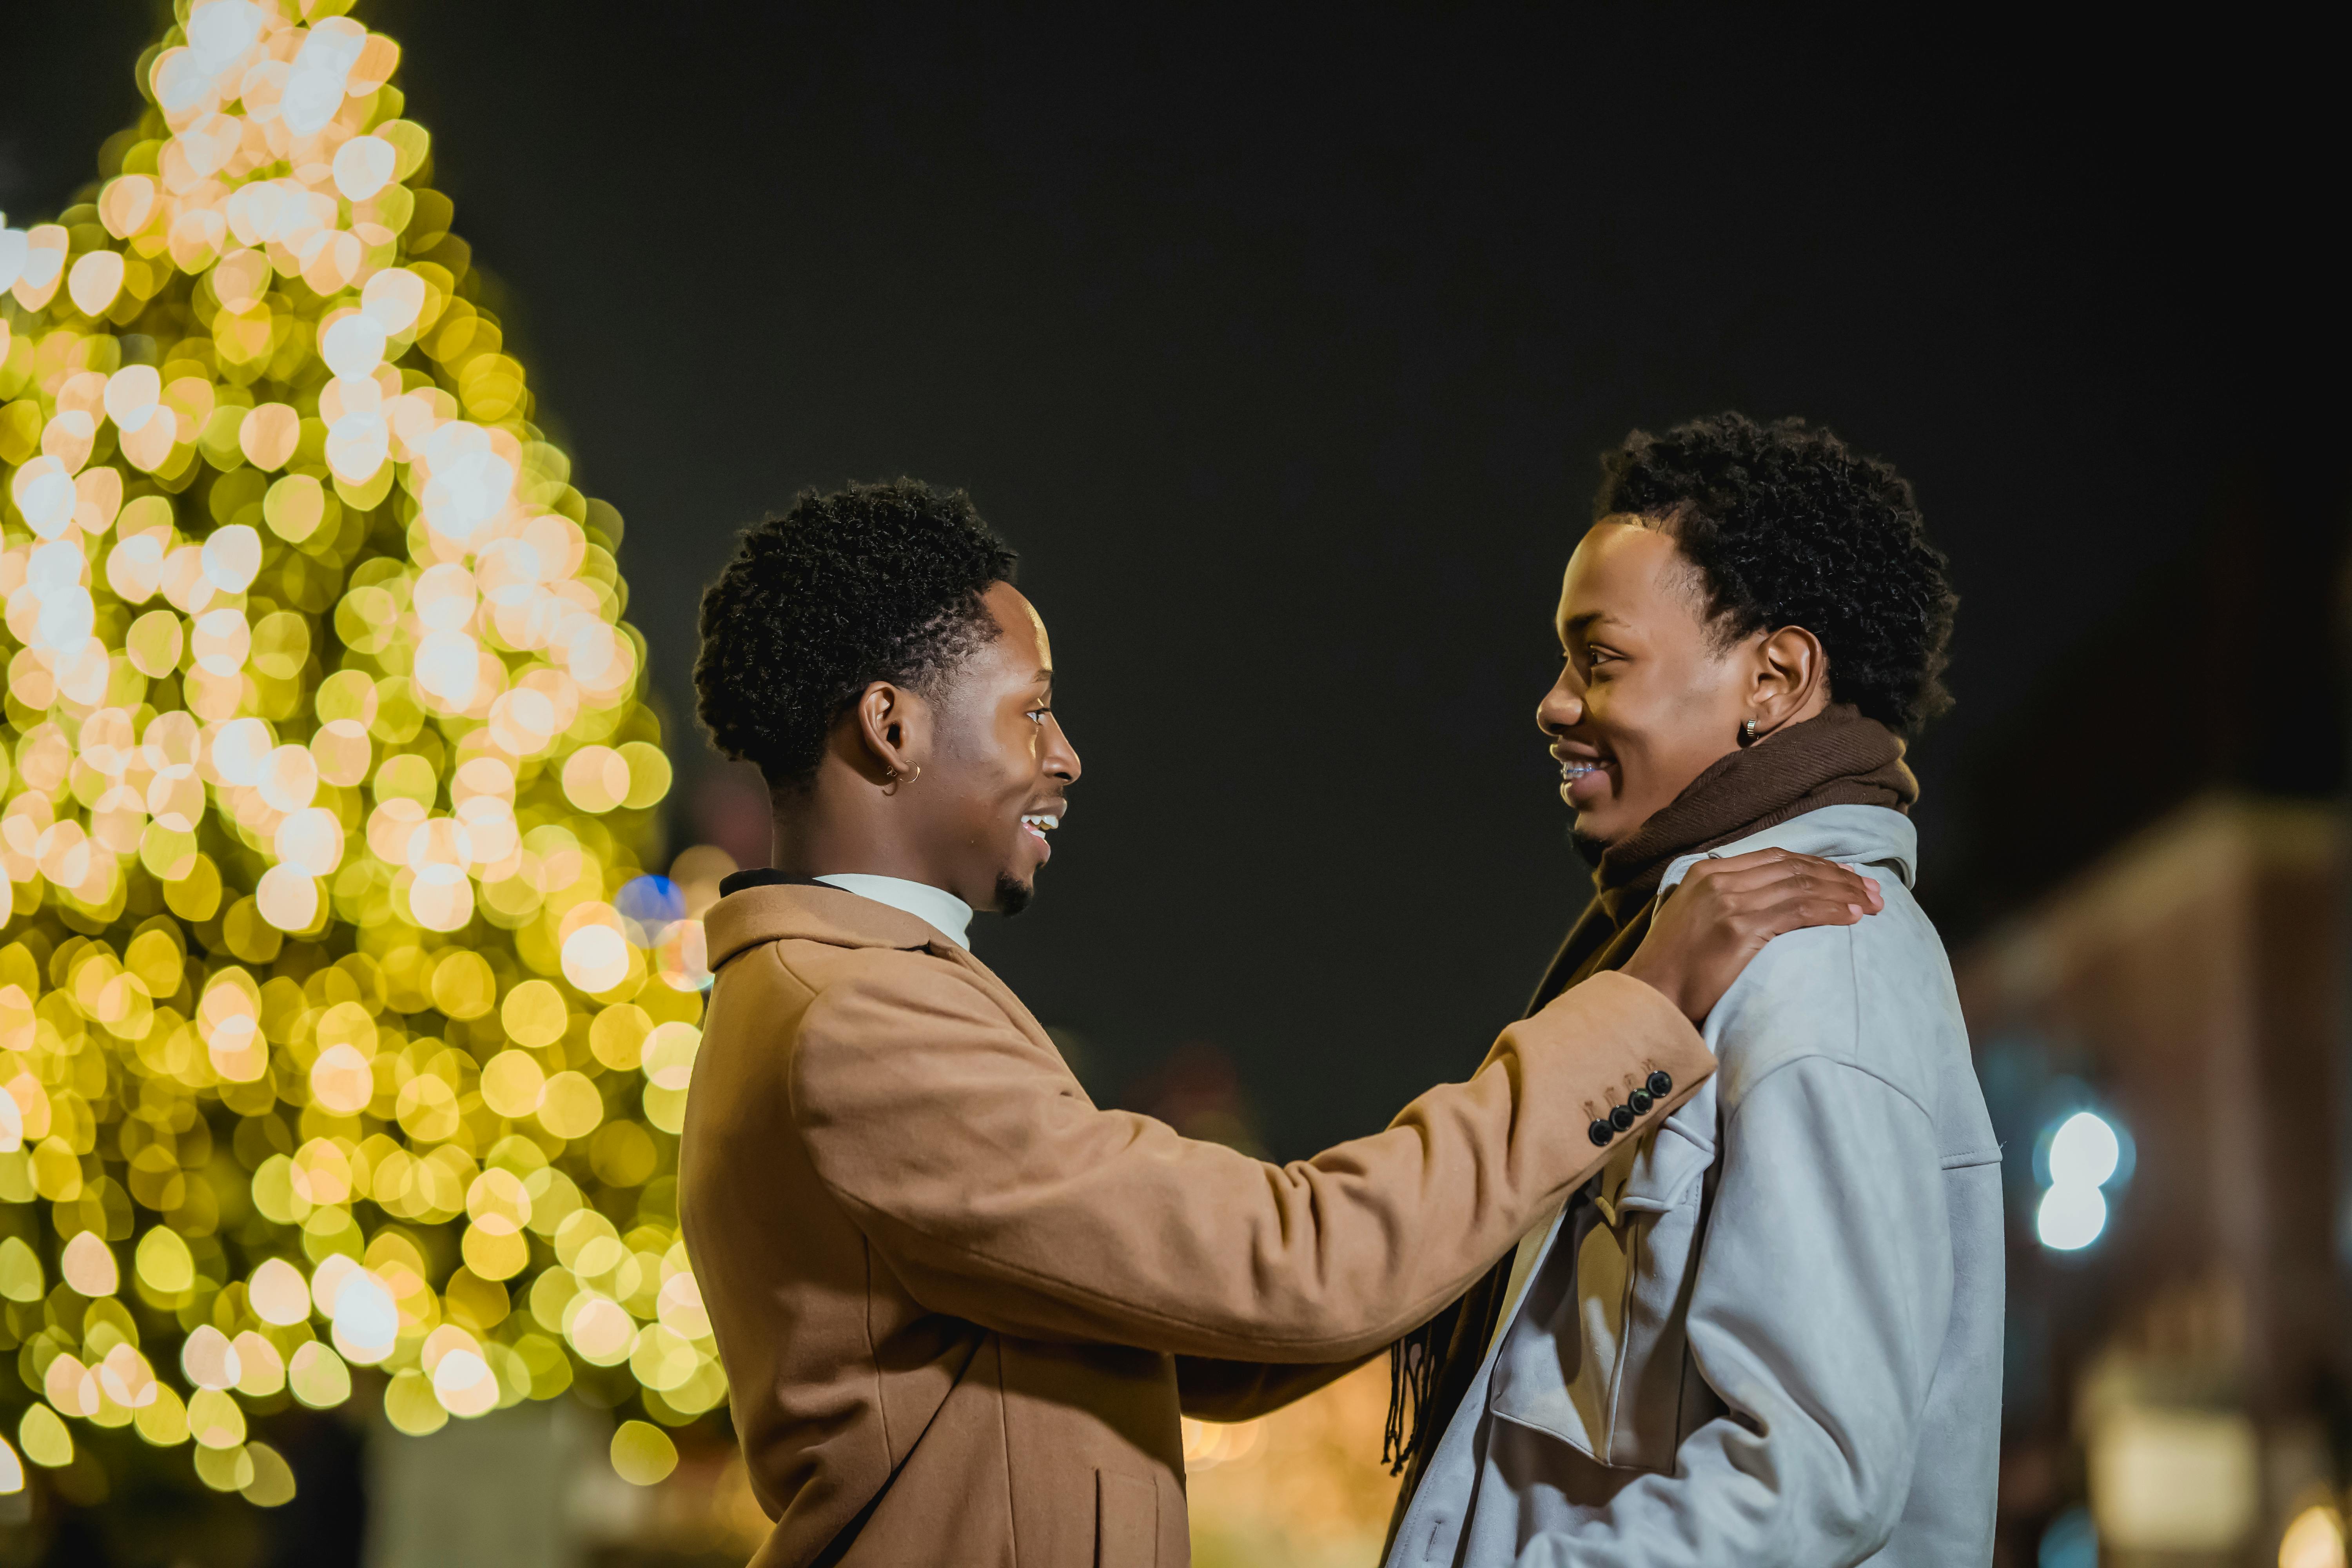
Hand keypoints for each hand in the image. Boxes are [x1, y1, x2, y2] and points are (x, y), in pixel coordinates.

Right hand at [1619, 849, 1883, 1023]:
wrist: (1648, 997)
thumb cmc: (1673, 968)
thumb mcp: (1695, 918)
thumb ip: (1726, 899)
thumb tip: (1770, 902)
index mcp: (1707, 871)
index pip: (1776, 858)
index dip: (1818, 865)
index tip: (1849, 877)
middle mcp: (1719, 878)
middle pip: (1794, 867)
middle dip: (1839, 876)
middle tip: (1874, 890)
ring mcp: (1728, 901)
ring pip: (1800, 885)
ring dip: (1843, 893)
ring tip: (1873, 904)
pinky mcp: (1739, 927)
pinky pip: (1797, 911)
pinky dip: (1830, 911)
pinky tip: (1852, 917)